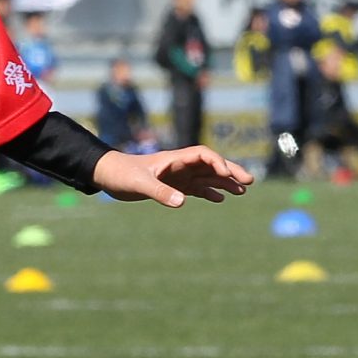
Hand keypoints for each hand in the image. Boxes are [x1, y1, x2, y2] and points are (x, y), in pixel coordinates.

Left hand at [94, 144, 253, 205]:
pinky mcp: (172, 186)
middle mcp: (180, 166)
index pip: (203, 155)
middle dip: (230, 172)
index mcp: (174, 159)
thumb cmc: (121, 174)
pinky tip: (220, 200)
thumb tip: (182, 202)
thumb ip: (160, 192)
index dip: (217, 163)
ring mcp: (178, 176)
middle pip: (211, 165)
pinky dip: (209, 193)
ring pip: (207, 177)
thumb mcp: (139, 184)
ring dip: (224, 183)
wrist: (107, 175)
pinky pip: (196, 188)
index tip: (227, 175)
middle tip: (249, 181)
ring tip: (243, 191)